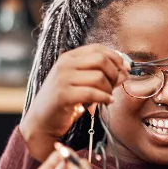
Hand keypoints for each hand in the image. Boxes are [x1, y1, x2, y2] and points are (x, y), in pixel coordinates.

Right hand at [20, 44, 130, 161]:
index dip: (116, 57)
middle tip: (115, 86)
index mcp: (69, 57)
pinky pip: (93, 93)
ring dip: (109, 89)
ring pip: (99, 77)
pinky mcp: (63, 95)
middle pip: (101, 60)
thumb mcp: (82, 84)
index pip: (97, 48)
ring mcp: (62, 79)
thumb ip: (101, 75)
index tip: (125, 69)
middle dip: (114, 74)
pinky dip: (104, 98)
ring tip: (107, 97)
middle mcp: (64, 64)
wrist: (42, 120)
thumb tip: (124, 72)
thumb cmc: (65, 102)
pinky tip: (106, 102)